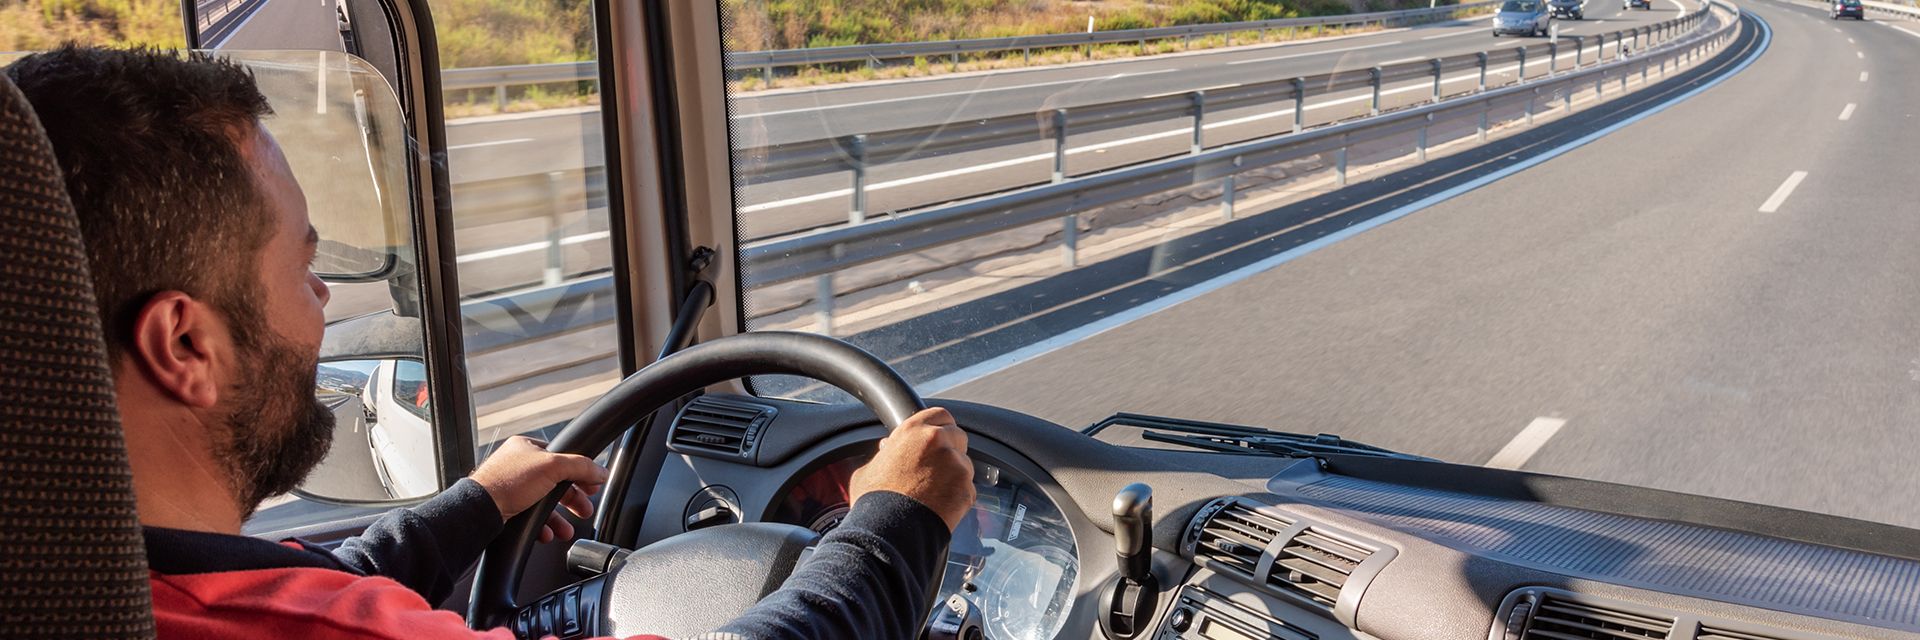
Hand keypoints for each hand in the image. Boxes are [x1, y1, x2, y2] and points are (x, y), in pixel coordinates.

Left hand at [470, 436, 609, 542]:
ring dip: (558, 518)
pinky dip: (542, 526)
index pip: (562, 457)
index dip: (579, 472)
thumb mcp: (553, 466)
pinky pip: (532, 517)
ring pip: (544, 503)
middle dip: (572, 500)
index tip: (592, 485)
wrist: (480, 510)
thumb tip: (600, 471)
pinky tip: (548, 533)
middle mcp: (518, 466)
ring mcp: (512, 488)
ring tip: (567, 529)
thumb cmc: (507, 482)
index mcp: (527, 448)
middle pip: (556, 482)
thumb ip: (581, 466)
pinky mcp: (507, 507)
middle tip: (584, 509)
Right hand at [850, 408, 974, 530]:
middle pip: (958, 436)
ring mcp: (956, 464)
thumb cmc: (874, 503)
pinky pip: (968, 488)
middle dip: (951, 449)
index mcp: (913, 430)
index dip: (939, 427)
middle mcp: (938, 441)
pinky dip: (958, 496)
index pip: (940, 415)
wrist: (890, 532)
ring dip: (955, 474)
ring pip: (965, 463)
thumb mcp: (868, 470)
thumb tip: (886, 448)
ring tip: (935, 492)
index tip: (937, 438)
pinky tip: (941, 506)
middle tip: (938, 467)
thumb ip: (883, 454)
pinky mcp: (966, 488)